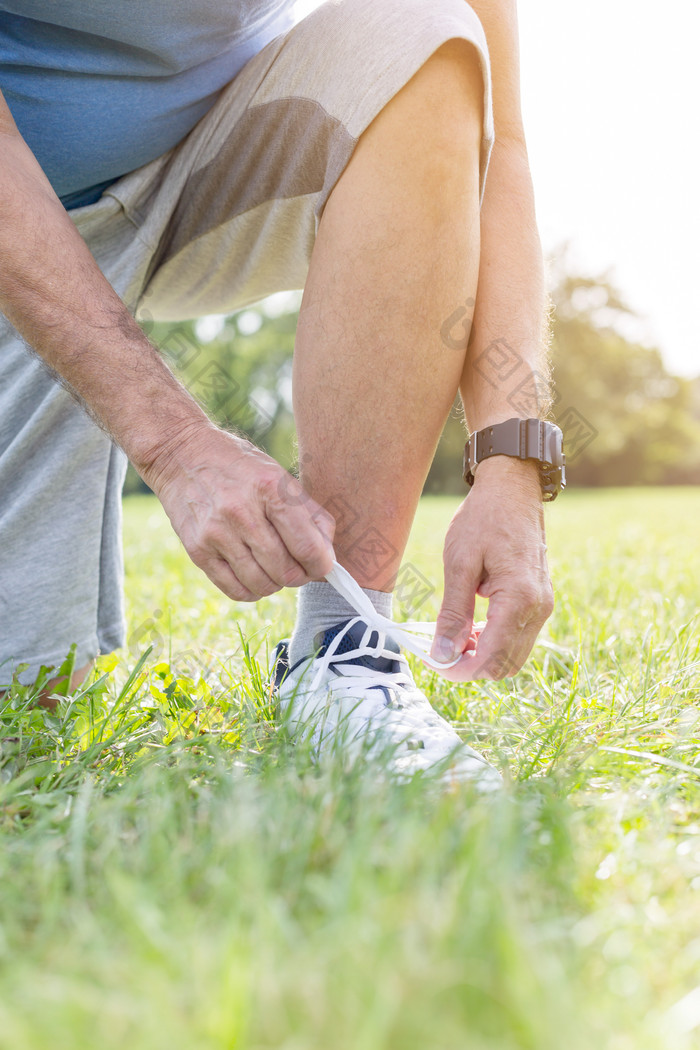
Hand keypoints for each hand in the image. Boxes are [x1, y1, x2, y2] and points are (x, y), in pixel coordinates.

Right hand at [144, 423, 334, 600]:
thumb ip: (310, 514)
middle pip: (286, 571)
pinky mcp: (197, 550)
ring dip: (276, 583)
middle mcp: (242, 512)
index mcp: (270, 489)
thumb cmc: (240, 467)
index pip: (307, 547)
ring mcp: (216, 533)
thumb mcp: (279, 476)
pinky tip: (254, 574)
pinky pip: (234, 589)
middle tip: (298, 567)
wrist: (181, 454)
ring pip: (262, 584)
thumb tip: (328, 555)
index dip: (322, 565)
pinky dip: (252, 590)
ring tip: (274, 568)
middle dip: (299, 576)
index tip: (322, 565)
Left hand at [430, 456, 553, 679]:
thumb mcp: (459, 564)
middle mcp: (538, 608)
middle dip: (471, 666)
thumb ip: (453, 614)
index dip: (460, 670)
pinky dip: (494, 640)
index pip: (491, 659)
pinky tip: (470, 625)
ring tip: (452, 634)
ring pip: (514, 655)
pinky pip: (519, 636)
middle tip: (439, 650)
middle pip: (505, 665)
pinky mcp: (540, 600)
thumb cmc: (483, 519)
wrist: (513, 488)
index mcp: (519, 600)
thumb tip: (443, 655)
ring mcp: (543, 605)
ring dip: (483, 655)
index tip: (433, 662)